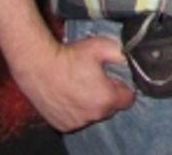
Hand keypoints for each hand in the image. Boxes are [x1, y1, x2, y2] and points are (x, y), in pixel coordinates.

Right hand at [12, 34, 135, 132]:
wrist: (38, 66)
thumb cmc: (69, 56)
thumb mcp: (101, 47)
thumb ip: (122, 54)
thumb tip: (134, 58)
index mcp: (106, 99)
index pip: (128, 99)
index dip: (123, 87)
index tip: (114, 78)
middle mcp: (93, 115)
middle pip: (110, 108)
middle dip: (107, 95)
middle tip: (95, 79)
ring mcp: (77, 122)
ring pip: (93, 114)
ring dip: (91, 103)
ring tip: (80, 85)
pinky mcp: (63, 125)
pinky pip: (77, 119)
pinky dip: (76, 110)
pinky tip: (70, 94)